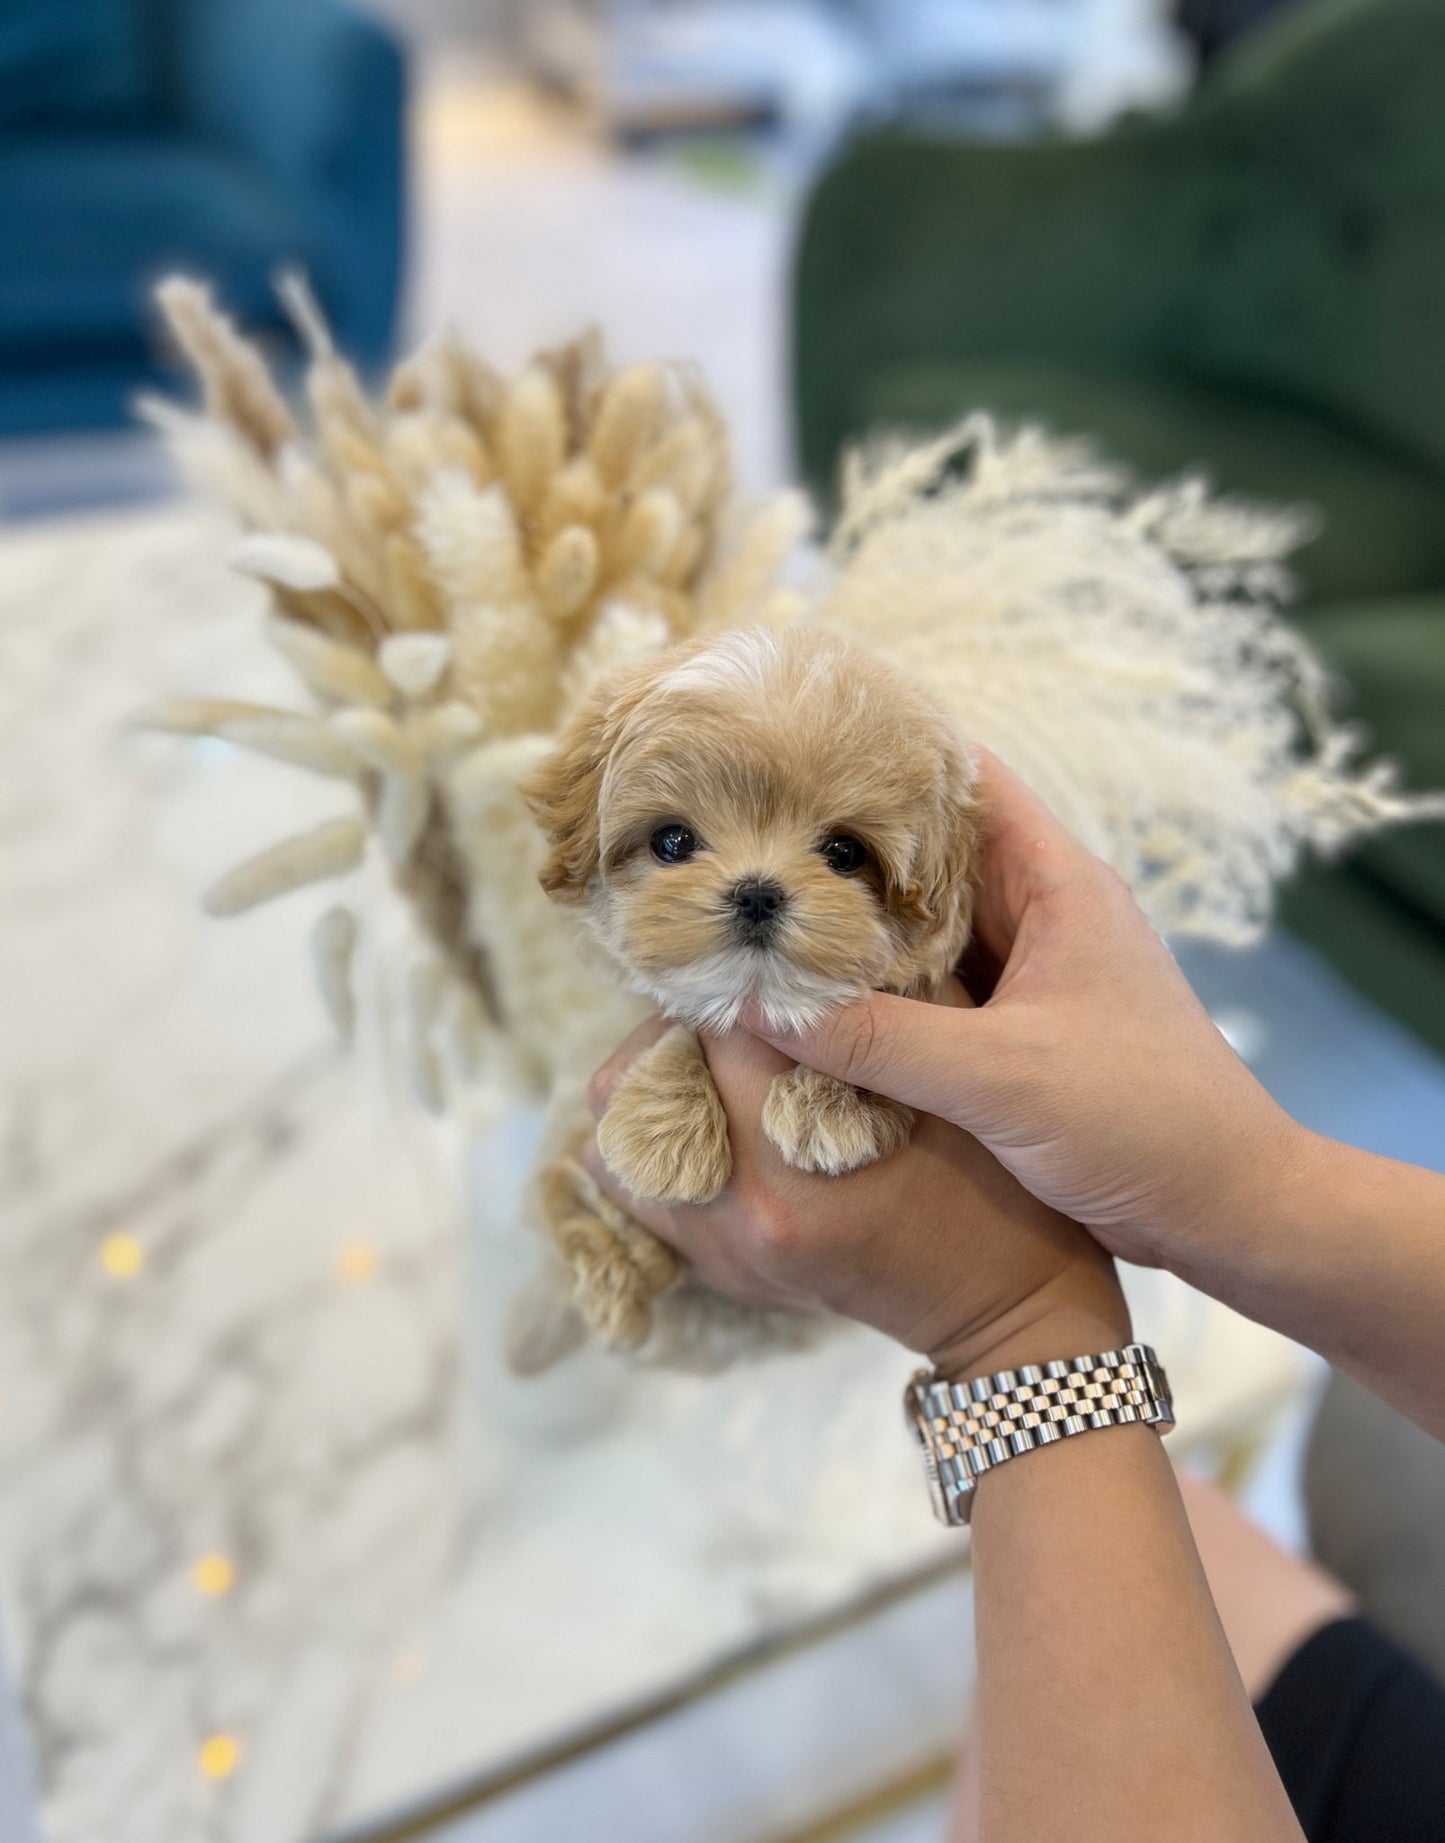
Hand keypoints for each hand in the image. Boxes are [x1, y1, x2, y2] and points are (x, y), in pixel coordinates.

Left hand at [584, 995, 1129, 1383]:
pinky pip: (632, 1194)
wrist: (1002, 1310)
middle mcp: (746, 1204)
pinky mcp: (716, 1270)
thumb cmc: (994, 1183)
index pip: (718, 1024)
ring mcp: (722, 1247)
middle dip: (675, 1032)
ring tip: (708, 1074)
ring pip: (611, 1141)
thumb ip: (885, 997)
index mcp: (806, 1148)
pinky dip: (650, 1151)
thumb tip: (817, 927)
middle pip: (635, 1078)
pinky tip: (704, 1126)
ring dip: (648, 1094)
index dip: (735, 982)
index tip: (758, 969)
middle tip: (726, 1021)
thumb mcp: (956, 1076)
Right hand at [746, 751, 1307, 1276]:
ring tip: (763, 918)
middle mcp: (1044, 912)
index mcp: (1058, 884)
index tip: (792, 761)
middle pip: (930, 852)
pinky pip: (937, 989)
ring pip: (928, 926)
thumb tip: (758, 1007)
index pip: (964, 777)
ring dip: (858, 929)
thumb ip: (876, 1040)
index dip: (882, 759)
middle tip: (750, 849)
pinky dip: (882, 991)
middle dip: (845, 851)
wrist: (1231, 1210)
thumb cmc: (1145, 1121)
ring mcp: (1034, 972)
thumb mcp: (998, 1077)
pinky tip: (816, 1005)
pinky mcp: (1023, 1029)